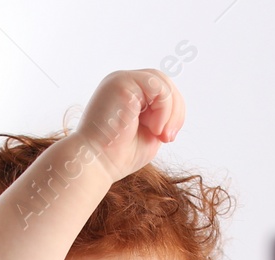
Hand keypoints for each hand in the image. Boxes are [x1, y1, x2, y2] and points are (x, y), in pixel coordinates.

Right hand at [72, 68, 184, 182]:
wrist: (96, 164)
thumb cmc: (118, 155)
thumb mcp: (150, 133)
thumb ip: (163, 117)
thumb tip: (178, 108)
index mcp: (127, 92)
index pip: (161, 90)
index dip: (173, 112)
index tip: (166, 138)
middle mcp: (123, 82)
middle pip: (165, 82)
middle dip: (176, 111)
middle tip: (167, 137)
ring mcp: (121, 80)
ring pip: (163, 83)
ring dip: (170, 112)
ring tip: (158, 133)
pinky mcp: (122, 82)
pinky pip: (158, 87)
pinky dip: (164, 110)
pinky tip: (152, 128)